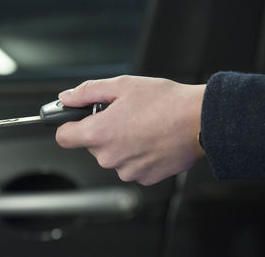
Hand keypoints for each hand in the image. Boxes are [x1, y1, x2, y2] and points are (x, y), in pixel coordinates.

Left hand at [55, 75, 205, 184]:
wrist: (201, 121)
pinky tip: (151, 140)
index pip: (63, 137)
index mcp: (99, 133)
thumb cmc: (166, 102)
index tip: (75, 120)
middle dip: (102, 130)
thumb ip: (87, 92)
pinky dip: (136, 154)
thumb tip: (66, 97)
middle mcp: (109, 157)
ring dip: (120, 143)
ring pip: (112, 155)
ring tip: (142, 126)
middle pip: (91, 145)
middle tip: (123, 115)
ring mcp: (127, 170)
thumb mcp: (122, 85)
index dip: (68, 125)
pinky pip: (130, 165)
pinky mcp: (144, 177)